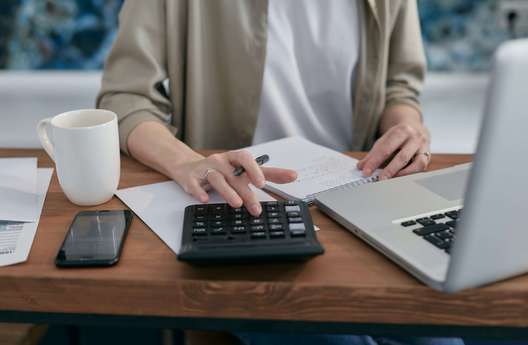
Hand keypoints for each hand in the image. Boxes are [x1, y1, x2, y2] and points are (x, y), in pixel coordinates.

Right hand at [170, 150, 296, 215]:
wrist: (189, 168)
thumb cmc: (223, 169)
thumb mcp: (244, 170)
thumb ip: (268, 174)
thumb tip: (293, 175)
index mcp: (235, 158)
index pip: (246, 159)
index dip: (255, 169)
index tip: (263, 183)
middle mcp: (221, 162)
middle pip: (234, 175)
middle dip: (245, 191)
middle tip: (255, 207)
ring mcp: (205, 169)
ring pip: (216, 178)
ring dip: (227, 191)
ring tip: (237, 204)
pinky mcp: (191, 179)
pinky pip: (194, 184)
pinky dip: (199, 191)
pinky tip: (204, 199)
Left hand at [357, 123, 430, 179]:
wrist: (415, 127)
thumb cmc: (397, 137)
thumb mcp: (384, 140)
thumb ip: (373, 154)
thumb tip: (361, 167)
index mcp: (401, 130)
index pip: (385, 148)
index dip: (374, 161)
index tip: (365, 172)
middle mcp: (414, 137)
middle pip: (401, 156)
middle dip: (389, 170)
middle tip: (379, 180)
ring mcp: (423, 147)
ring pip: (416, 163)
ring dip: (403, 174)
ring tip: (391, 181)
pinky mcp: (428, 156)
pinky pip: (421, 167)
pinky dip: (411, 174)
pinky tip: (401, 178)